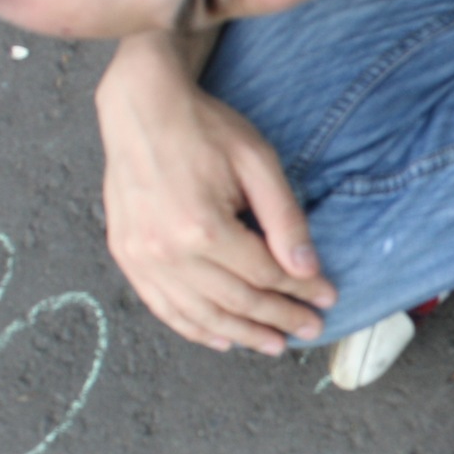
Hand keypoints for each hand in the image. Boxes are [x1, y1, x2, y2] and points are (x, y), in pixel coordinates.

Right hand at [95, 37, 335, 353]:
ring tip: (274, 345)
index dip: (301, 290)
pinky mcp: (127, 256)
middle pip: (236, 301)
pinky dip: (195, 328)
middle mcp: (167, 251)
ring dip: (241, 335)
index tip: (327, 298)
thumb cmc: (204, 129)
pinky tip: (221, 339)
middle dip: (280, 318)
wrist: (141, 108)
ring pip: (201, 314)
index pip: (265, 274)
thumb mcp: (257, 162)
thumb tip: (308, 270)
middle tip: (310, 329)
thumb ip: (284, 219)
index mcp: (203, 228)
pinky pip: (164, 307)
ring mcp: (142, 258)